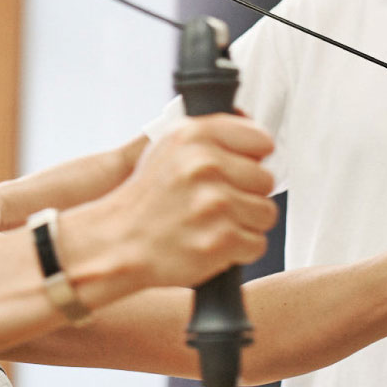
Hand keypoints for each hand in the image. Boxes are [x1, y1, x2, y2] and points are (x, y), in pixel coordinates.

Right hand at [62, 114, 278, 290]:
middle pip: (266, 179)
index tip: (239, 170)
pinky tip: (212, 242)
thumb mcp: (169, 147)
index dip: (252, 159)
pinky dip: (239, 250)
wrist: (119, 243)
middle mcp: (204, 165)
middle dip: (247, 194)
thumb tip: (258, 139)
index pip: (259, 140)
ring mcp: (215, 203)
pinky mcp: (222, 239)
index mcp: (194, 135)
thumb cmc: (146, 200)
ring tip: (213, 224)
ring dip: (245, 223)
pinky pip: (257, 244)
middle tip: (217, 203)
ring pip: (265, 212)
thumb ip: (211, 136)